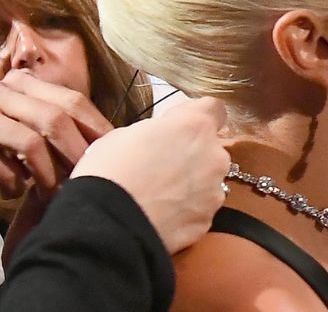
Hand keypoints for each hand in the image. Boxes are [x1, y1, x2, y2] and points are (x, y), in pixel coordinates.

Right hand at [0, 69, 112, 199]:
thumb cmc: (2, 141)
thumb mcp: (25, 121)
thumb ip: (55, 122)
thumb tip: (108, 141)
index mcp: (20, 84)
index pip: (71, 101)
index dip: (96, 127)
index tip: (112, 153)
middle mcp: (2, 94)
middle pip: (55, 118)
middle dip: (76, 153)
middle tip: (87, 178)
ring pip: (30, 142)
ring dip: (48, 173)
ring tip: (53, 194)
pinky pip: (2, 165)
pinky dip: (15, 182)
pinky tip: (17, 192)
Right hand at [72, 96, 229, 253]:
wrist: (105, 226)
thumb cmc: (107, 172)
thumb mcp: (123, 135)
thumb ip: (155, 132)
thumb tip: (160, 140)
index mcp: (194, 127)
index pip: (213, 109)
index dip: (195, 117)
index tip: (179, 126)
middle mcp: (214, 156)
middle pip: (210, 149)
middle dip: (191, 155)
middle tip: (160, 168)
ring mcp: (213, 191)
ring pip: (208, 181)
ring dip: (190, 185)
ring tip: (158, 197)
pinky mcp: (206, 221)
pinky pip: (198, 210)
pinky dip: (184, 212)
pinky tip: (160, 217)